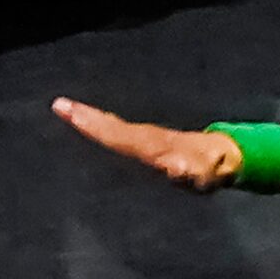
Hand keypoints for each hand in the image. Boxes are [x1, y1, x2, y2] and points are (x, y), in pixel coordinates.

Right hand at [50, 98, 242, 190]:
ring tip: (63, 107)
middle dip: (85, 118)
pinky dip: (95, 123)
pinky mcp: (140, 143)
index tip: (70, 113)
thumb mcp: (203, 173)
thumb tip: (178, 168)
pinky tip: (77, 116)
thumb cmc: (210, 168)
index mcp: (152, 144)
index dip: (94, 126)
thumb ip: (191, 172)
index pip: (118, 135)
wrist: (219, 156)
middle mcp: (143, 138)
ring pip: (110, 128)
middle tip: (60, 105)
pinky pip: (113, 131)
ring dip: (86, 118)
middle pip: (109, 128)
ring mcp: (141, 139)